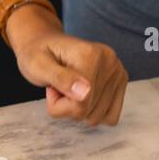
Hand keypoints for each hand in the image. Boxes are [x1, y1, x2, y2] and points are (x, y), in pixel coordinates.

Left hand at [7, 8, 126, 125]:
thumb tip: (86, 93)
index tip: (50, 87)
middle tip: (59, 86)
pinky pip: (111, 116)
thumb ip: (60, 78)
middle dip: (68, 106)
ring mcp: (118, 71)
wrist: (44, 42)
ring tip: (69, 88)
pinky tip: (83, 95)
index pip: (81, 103)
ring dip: (79, 109)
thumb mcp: (37, 66)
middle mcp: (110, 61)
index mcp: (90, 55)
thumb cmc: (37, 54)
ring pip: (99, 117)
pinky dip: (94, 112)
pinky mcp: (121, 81)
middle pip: (90, 112)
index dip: (58, 104)